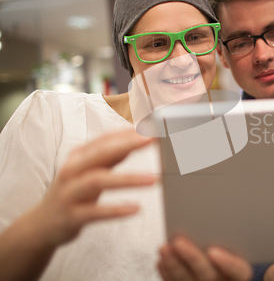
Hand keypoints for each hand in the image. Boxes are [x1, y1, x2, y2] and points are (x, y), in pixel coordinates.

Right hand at [24, 128, 156, 246]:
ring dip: (128, 179)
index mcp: (80, 156)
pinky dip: (116, 210)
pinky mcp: (71, 216)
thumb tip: (137, 139)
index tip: (153, 126)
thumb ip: (111, 156)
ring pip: (98, 180)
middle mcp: (73, 170)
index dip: (129, 132)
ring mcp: (70, 193)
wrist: (42, 224)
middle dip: (128, 144)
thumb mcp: (90, 170)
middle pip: (101, 152)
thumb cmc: (73, 192)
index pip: (105, 139)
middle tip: (153, 139)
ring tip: (154, 179)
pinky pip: (95, 212)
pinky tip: (136, 208)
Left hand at [157, 236, 252, 280]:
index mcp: (239, 272)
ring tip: (165, 248)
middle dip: (191, 257)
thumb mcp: (237, 241)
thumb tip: (222, 210)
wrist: (221, 266)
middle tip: (179, 242)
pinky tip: (162, 259)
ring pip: (188, 280)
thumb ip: (230, 233)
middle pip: (208, 274)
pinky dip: (168, 272)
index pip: (238, 270)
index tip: (213, 251)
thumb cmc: (231, 248)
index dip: (227, 262)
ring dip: (174, 264)